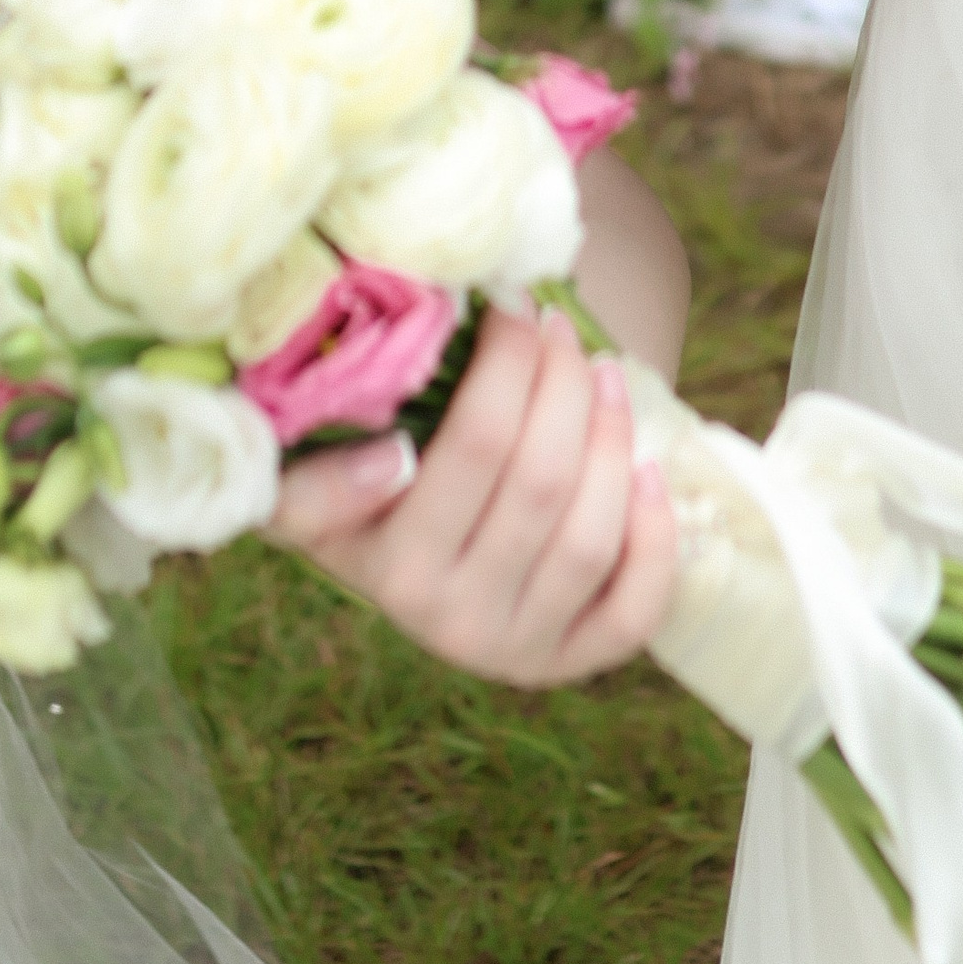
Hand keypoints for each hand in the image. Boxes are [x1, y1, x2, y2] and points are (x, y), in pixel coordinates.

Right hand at [267, 306, 677, 687]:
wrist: (394, 573)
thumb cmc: (356, 497)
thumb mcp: (308, 479)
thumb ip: (326, 468)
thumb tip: (399, 445)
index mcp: (391, 566)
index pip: (475, 443)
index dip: (509, 363)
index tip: (513, 300)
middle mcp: (452, 620)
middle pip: (543, 478)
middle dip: (564, 381)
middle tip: (558, 326)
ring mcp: (515, 649)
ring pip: (590, 536)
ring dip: (612, 438)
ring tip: (604, 373)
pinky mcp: (567, 663)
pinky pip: (633, 610)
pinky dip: (653, 537)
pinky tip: (647, 469)